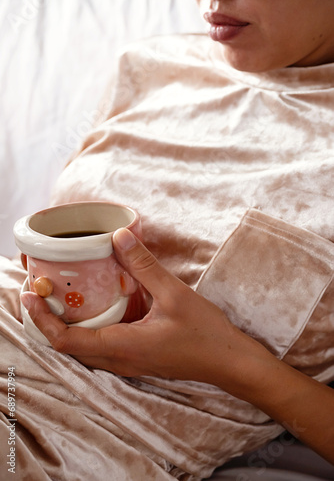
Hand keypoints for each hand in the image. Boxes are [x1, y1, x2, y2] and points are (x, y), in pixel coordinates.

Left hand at [20, 228, 257, 395]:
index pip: (66, 341)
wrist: (229, 362)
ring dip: (66, 324)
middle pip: (68, 346)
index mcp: (122, 347)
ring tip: (59, 296)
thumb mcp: (174, 294)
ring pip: (83, 349)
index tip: (30, 295)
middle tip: (41, 289)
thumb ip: (144, 265)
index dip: (42, 319)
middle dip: (48, 319)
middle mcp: (119, 360)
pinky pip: (100, 347)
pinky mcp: (136, 358)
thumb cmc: (204, 333)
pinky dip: (86, 328)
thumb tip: (119, 236)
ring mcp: (127, 363)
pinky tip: (95, 306)